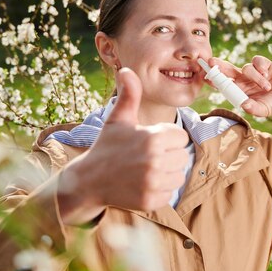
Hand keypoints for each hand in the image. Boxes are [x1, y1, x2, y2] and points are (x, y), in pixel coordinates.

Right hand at [58, 68, 189, 223]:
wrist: (88, 180)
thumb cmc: (108, 146)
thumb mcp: (118, 119)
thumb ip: (129, 94)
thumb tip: (127, 69)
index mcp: (153, 138)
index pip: (181, 137)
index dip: (167, 138)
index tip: (150, 141)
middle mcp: (155, 161)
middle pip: (182, 157)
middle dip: (168, 156)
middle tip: (146, 157)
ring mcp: (153, 183)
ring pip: (179, 176)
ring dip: (166, 174)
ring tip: (144, 170)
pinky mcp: (151, 201)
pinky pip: (169, 194)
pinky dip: (159, 190)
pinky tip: (142, 184)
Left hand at [207, 56, 271, 116]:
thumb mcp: (263, 110)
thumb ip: (254, 109)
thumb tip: (244, 105)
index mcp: (239, 90)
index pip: (223, 84)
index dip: (215, 80)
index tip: (206, 77)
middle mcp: (243, 79)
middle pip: (227, 70)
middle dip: (219, 65)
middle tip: (211, 61)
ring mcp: (252, 71)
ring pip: (246, 68)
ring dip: (255, 77)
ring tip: (266, 87)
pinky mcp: (263, 64)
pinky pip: (257, 61)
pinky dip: (261, 68)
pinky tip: (267, 75)